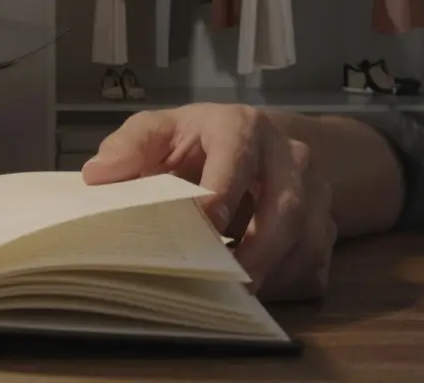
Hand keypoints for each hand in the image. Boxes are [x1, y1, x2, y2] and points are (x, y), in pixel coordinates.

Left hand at [81, 104, 336, 301]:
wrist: (246, 143)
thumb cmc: (192, 142)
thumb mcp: (156, 132)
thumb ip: (128, 148)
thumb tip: (98, 175)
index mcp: (241, 126)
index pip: (236, 161)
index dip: (219, 197)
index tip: (199, 231)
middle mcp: (289, 155)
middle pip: (287, 207)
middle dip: (257, 251)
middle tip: (226, 285)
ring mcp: (316, 190)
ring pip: (308, 239)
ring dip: (272, 274)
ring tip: (235, 298)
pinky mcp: (325, 224)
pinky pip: (316, 264)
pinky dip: (285, 286)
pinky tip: (254, 293)